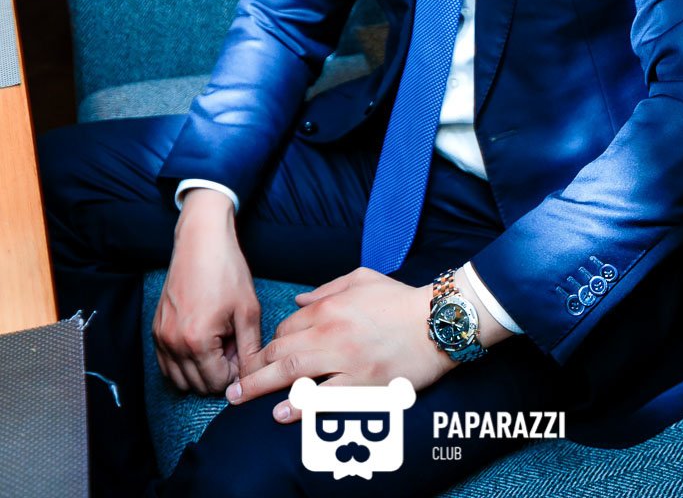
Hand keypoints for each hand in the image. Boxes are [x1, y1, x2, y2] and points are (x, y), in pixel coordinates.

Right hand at [152, 188, 261, 395]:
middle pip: (197, 384)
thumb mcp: (248, 310)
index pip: (217, 382)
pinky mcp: (156, 330)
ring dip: (200, 370)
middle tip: (231, 343)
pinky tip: (201, 341)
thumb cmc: (226, 271)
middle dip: (218, 371)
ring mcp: (161, 337)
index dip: (234, 371)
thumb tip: (250, 375)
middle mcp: (173, 343)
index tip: (241, 349)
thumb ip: (249, 349)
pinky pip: (167, 364)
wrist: (201, 242)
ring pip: (180, 379)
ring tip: (217, 342)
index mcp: (197, 340)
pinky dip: (183, 363)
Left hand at [226, 266, 451, 422]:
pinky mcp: (363, 384)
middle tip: (235, 384)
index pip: (287, 326)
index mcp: (330, 306)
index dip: (273, 343)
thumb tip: (298, 300)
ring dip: (263, 387)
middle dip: (255, 368)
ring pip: (294, 373)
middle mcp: (331, 332)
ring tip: (242, 398)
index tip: (267, 357)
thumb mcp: (361, 279)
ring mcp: (346, 360)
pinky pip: (325, 398)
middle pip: (281, 350)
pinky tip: (281, 413)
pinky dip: (300, 406)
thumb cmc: (400, 299)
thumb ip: (326, 288)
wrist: (437, 322)